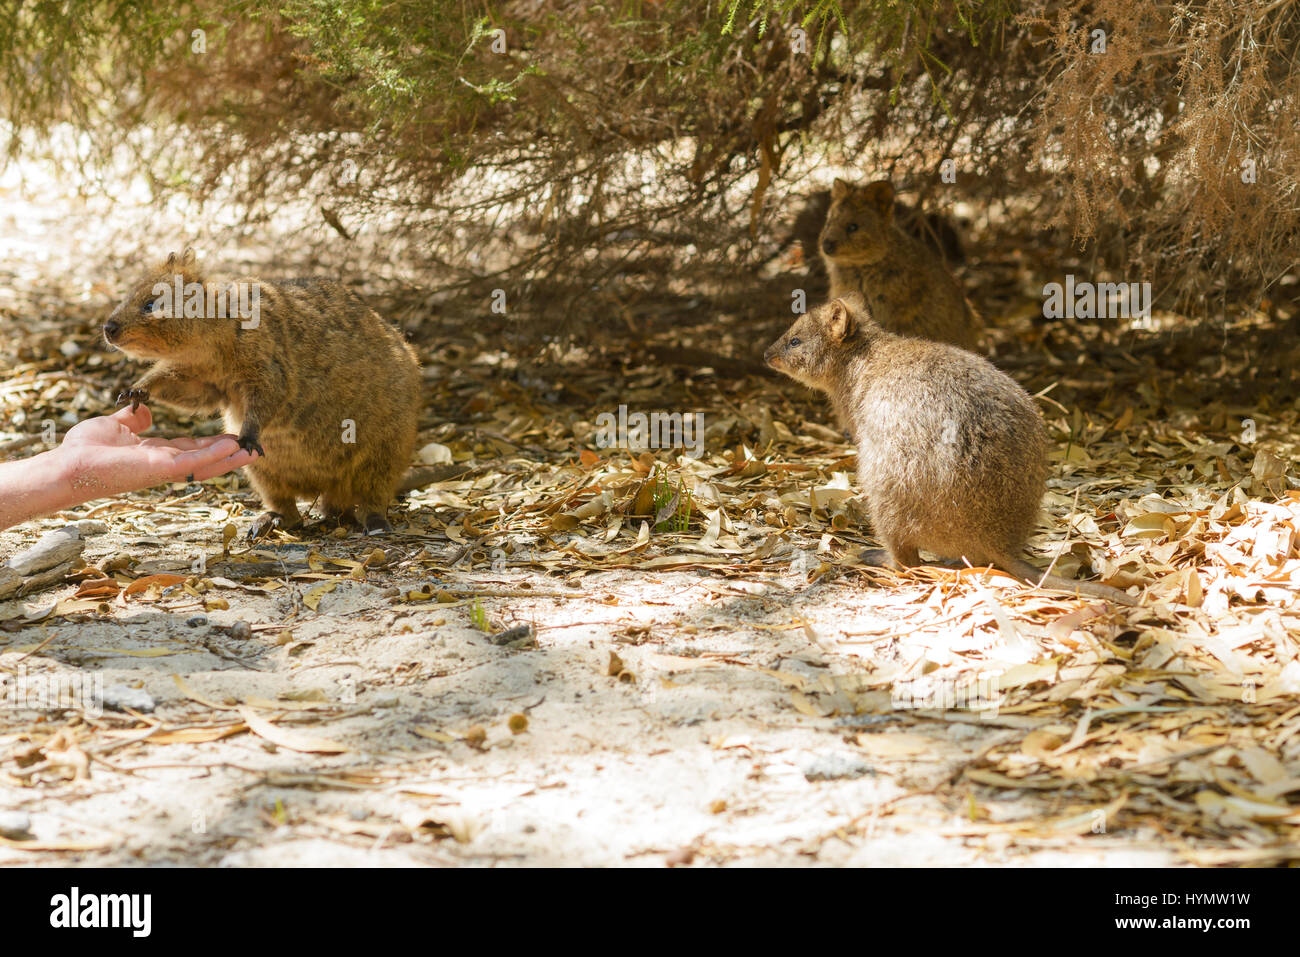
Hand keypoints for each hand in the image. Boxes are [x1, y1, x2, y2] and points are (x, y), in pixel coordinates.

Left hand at [56, 404, 259, 498]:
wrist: (68, 465)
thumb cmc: (84, 450)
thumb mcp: (114, 426)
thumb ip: (132, 418)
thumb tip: (143, 410)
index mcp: (155, 453)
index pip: (191, 448)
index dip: (213, 444)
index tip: (232, 438)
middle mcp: (164, 464)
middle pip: (205, 458)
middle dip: (230, 455)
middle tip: (253, 447)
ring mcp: (164, 468)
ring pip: (206, 463)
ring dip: (231, 459)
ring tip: (253, 451)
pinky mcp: (161, 468)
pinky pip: (194, 460)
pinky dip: (215, 455)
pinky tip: (233, 448)